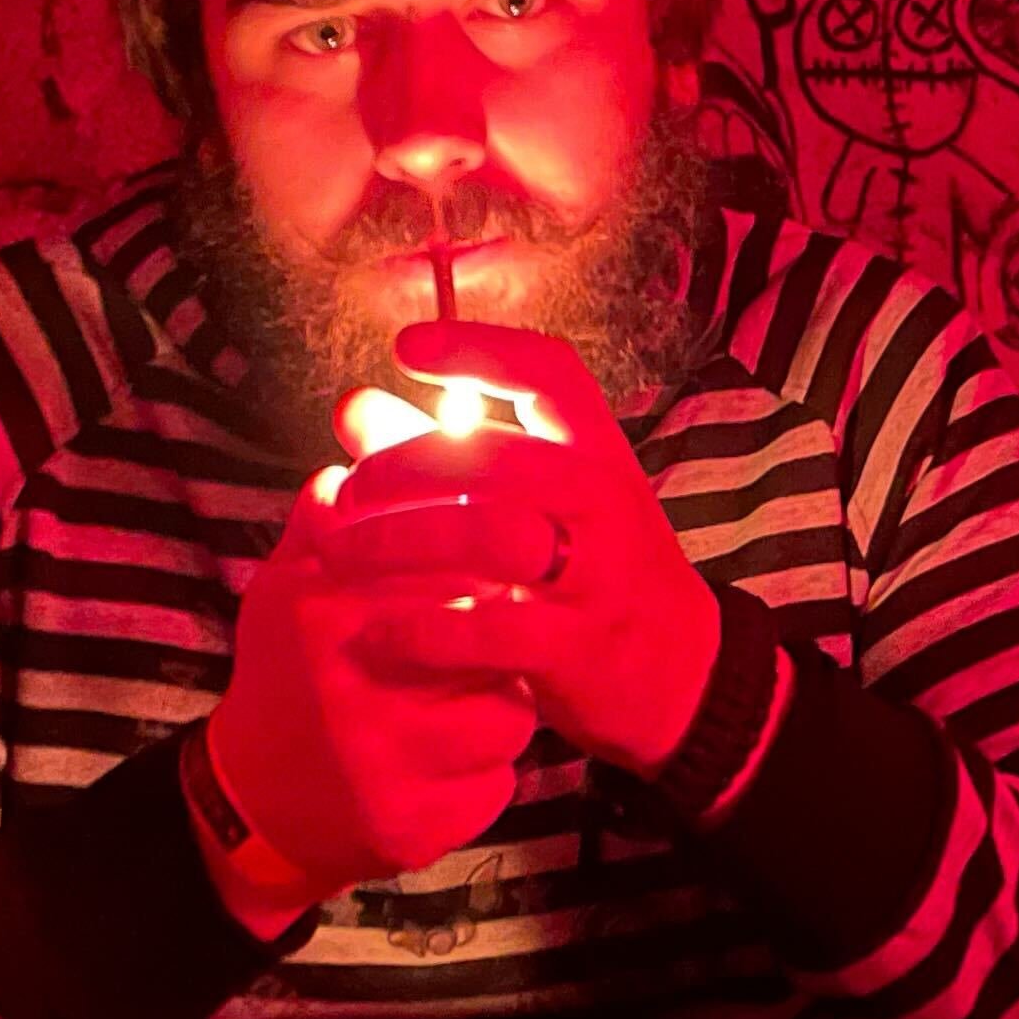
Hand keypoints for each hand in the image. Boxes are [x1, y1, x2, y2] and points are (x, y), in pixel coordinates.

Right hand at [204, 501, 541, 922]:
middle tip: (499, 629)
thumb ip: (341, 497)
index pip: (447, 556)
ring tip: (465, 700)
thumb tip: (370, 407)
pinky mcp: (410, 829)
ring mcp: (380, 764)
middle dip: (507, 625)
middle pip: (489, 630)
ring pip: (509, 713)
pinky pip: (498, 784)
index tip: (506, 556)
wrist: (255, 804)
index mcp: (325, 607)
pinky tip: (450, 761)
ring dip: (504, 705)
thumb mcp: (298, 579)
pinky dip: (487, 771)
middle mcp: (347, 683)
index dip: (490, 553)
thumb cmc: (291, 670)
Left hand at [312, 319, 719, 776]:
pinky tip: (378, 634)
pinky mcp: (579, 648)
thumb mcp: (544, 502)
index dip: (479, 350)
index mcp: (598, 452)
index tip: (406, 349)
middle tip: (347, 488)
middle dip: (404, 466)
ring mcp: (596, 575)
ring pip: (486, 537)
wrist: (681, 669)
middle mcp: (603, 501)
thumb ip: (449, 453)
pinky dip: (424, 631)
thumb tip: (352, 407)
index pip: (550, 374)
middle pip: (495, 457)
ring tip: (338, 553)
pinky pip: (491, 630)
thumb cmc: (596, 568)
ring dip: (397, 541)